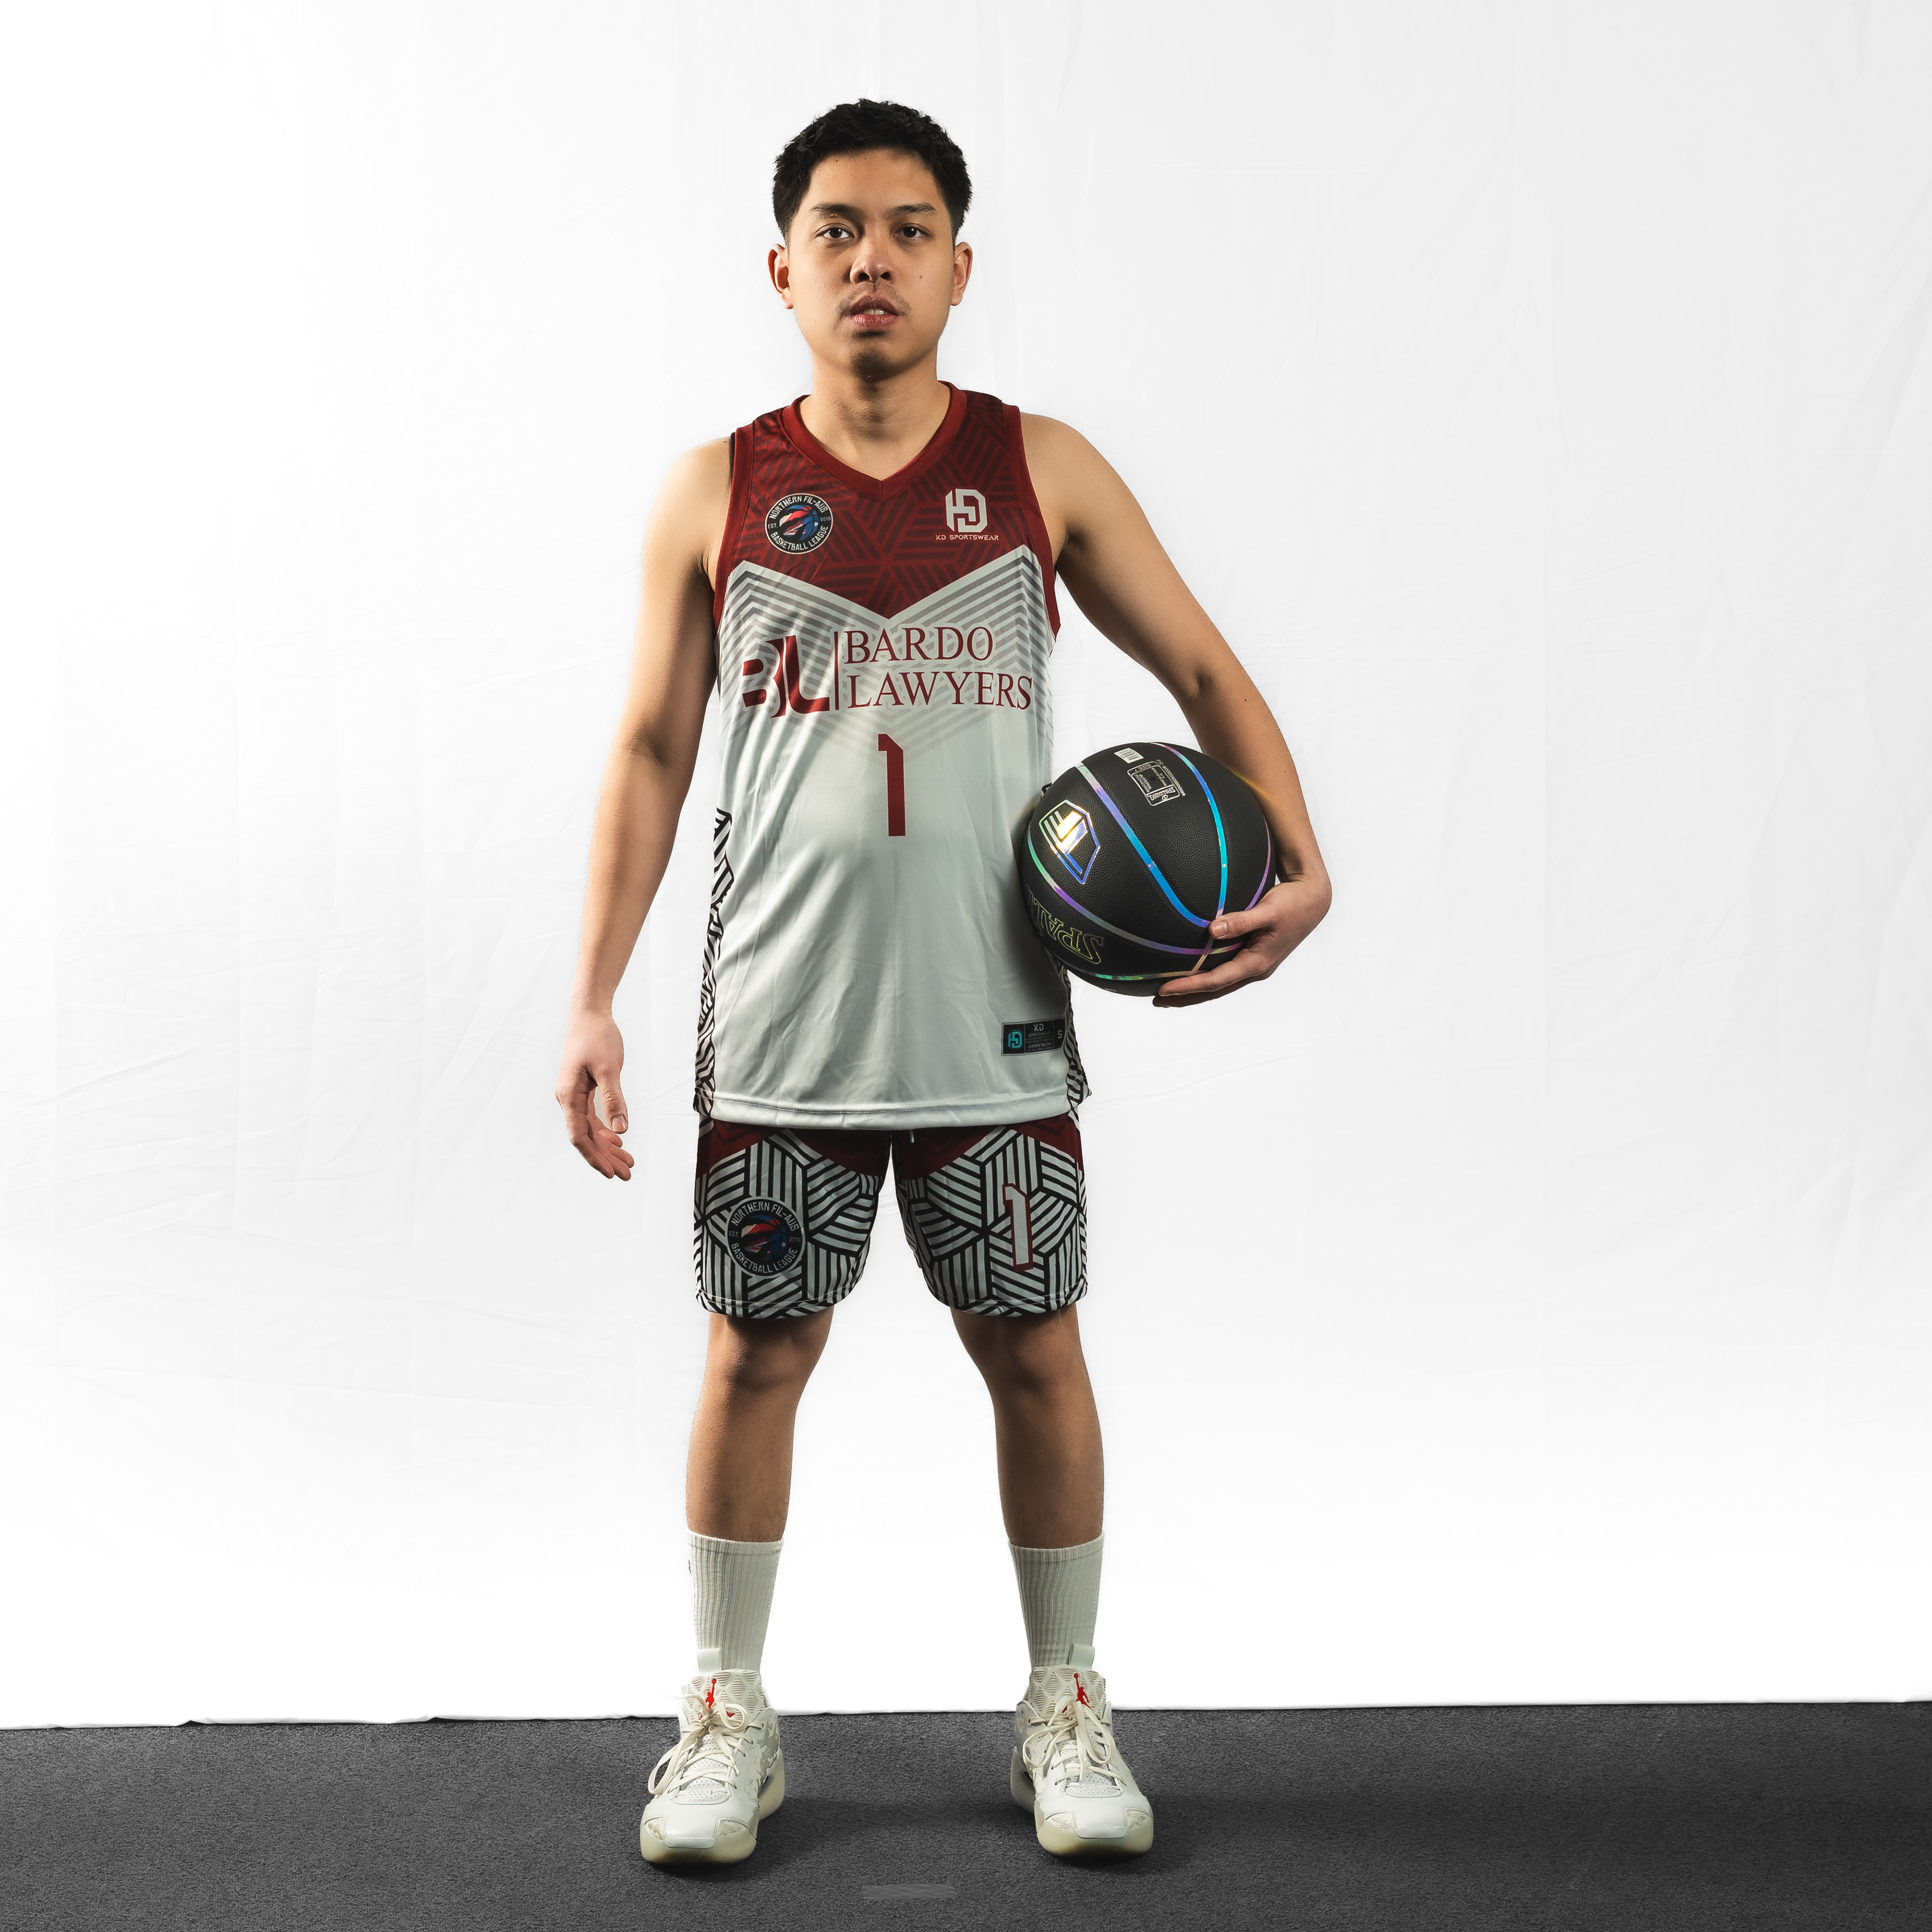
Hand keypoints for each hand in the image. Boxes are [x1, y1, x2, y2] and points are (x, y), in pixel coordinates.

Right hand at [556, 1010, 634, 1178]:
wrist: (589, 1014)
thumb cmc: (597, 1037)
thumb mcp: (609, 1068)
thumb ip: (614, 1099)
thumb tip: (621, 1130)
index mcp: (569, 1095)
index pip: (580, 1136)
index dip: (595, 1157)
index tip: (611, 1173)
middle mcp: (568, 1099)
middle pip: (586, 1137)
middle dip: (606, 1157)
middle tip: (628, 1173)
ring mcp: (574, 1095)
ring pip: (590, 1129)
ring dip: (608, 1147)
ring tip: (628, 1162)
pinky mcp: (583, 1090)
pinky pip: (593, 1118)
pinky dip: (606, 1130)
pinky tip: (618, 1140)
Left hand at [1152, 873, 1331, 1007]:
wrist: (1313, 900)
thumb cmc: (1292, 905)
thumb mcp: (1268, 910)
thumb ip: (1242, 920)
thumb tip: (1213, 930)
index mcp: (1257, 962)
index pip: (1216, 980)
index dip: (1189, 986)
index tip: (1164, 988)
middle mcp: (1254, 967)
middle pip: (1215, 988)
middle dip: (1187, 995)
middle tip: (1158, 999)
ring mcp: (1254, 962)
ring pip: (1219, 981)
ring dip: (1195, 987)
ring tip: (1169, 990)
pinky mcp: (1252, 953)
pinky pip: (1224, 968)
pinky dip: (1206, 973)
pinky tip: (1192, 969)